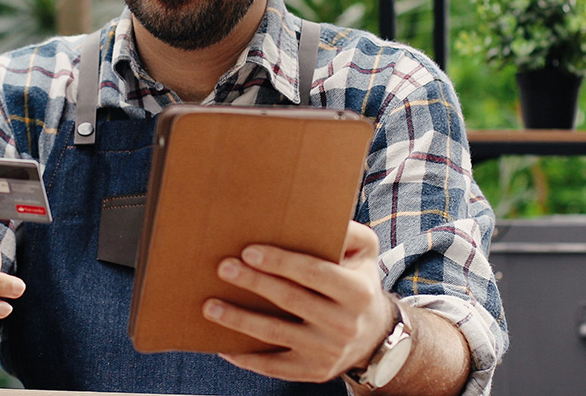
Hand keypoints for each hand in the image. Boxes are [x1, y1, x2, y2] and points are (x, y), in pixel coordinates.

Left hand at [202, 220, 394, 382]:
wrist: (375, 335)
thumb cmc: (359, 281)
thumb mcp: (365, 252)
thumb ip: (348, 231)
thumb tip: (317, 213)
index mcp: (357, 292)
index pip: (313, 273)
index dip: (280, 262)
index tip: (249, 252)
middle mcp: (345, 324)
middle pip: (290, 300)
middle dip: (254, 283)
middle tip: (224, 268)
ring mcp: (328, 352)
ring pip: (276, 334)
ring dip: (239, 320)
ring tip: (210, 306)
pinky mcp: (314, 372)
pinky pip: (274, 366)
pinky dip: (247, 357)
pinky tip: (223, 345)